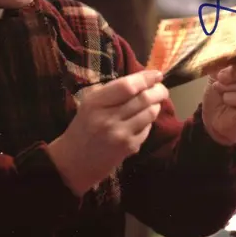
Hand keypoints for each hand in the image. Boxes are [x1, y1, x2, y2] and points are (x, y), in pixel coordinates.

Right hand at [47, 70, 168, 195]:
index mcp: (95, 102)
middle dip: (158, 91)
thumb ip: (112, 92)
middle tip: (161, 89)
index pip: (127, 86)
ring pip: (149, 113)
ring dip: (156, 106)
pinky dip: (148, 123)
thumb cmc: (84, 128)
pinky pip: (147, 129)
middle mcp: (107, 117)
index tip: (157, 74)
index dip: (146, 78)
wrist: (74, 161)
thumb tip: (142, 79)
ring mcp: (119, 134)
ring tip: (154, 103)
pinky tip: (142, 122)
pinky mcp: (128, 148)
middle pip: (142, 99)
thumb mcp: (90, 105)